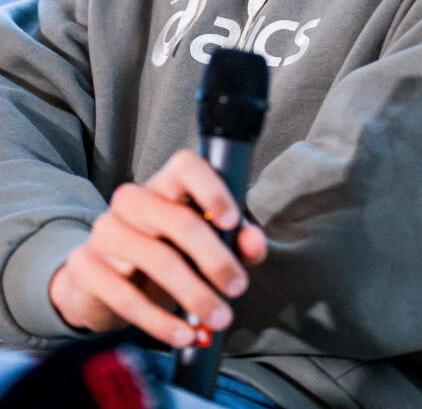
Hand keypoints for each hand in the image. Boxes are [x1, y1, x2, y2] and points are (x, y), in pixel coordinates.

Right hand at [49, 149, 266, 346]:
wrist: (101, 285)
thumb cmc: (162, 254)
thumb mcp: (201, 246)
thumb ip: (234, 241)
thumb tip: (254, 243)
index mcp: (164, 185)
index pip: (185, 167)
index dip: (211, 190)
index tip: (232, 221)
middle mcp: (132, 201)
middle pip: (178, 219)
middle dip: (215, 259)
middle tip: (238, 287)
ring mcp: (105, 231)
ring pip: (156, 259)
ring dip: (194, 294)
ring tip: (219, 317)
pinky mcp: (86, 267)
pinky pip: (127, 297)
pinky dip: (161, 322)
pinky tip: (184, 334)